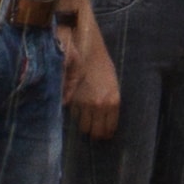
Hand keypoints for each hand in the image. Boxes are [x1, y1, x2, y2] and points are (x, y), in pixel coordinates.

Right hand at [62, 27, 121, 141]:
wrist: (87, 48)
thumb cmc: (102, 66)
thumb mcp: (112, 85)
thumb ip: (108, 104)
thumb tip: (104, 122)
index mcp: (113, 101)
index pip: (108, 129)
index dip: (105, 134)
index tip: (104, 135)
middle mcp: (99, 105)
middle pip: (94, 132)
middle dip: (94, 133)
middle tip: (93, 131)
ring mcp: (83, 102)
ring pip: (82, 126)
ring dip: (83, 124)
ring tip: (85, 120)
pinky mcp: (70, 98)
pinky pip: (72, 114)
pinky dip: (74, 114)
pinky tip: (77, 110)